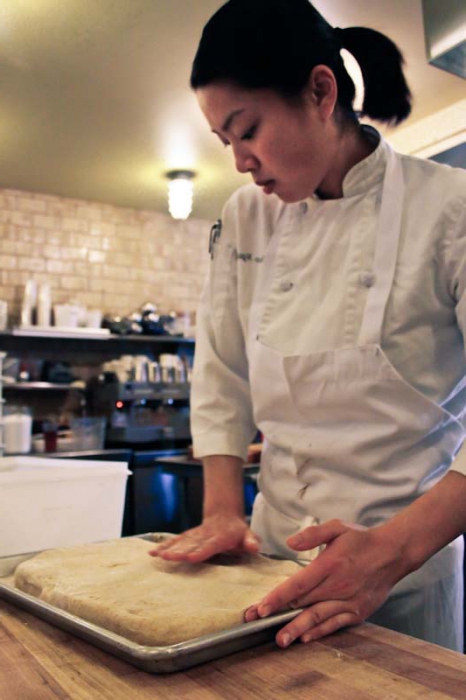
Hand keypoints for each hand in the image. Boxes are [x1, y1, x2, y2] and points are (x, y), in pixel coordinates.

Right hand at [148, 513, 260, 562]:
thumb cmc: (238, 532)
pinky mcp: (188, 536)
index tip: (190, 557)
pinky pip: (175, 540)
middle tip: (168, 557)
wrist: (224, 515)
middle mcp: (205, 536)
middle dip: (179, 551)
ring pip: (181, 542)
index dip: (200, 551)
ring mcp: (195, 535)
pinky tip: (153, 552)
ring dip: (169, 548)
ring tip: (158, 555)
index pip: (209, 546)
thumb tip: (254, 547)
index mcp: (220, 538)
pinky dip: (164, 545)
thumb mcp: (248, 535)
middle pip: (191, 544)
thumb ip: (250, 542)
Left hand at [244, 519, 405, 647]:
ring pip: (317, 618)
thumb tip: (290, 542)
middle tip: (255, 622)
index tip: (260, 608)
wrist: (393, 553)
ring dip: (297, 629)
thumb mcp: (337, 527)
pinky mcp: (357, 611)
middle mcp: (338, 586)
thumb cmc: (362, 539)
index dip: (278, 597)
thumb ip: (312, 534)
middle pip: (303, 603)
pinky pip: (335, 624)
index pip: (298, 585)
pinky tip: (305, 637)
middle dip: (278, 614)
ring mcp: (348, 601)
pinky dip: (319, 632)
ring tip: (280, 640)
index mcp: (329, 565)